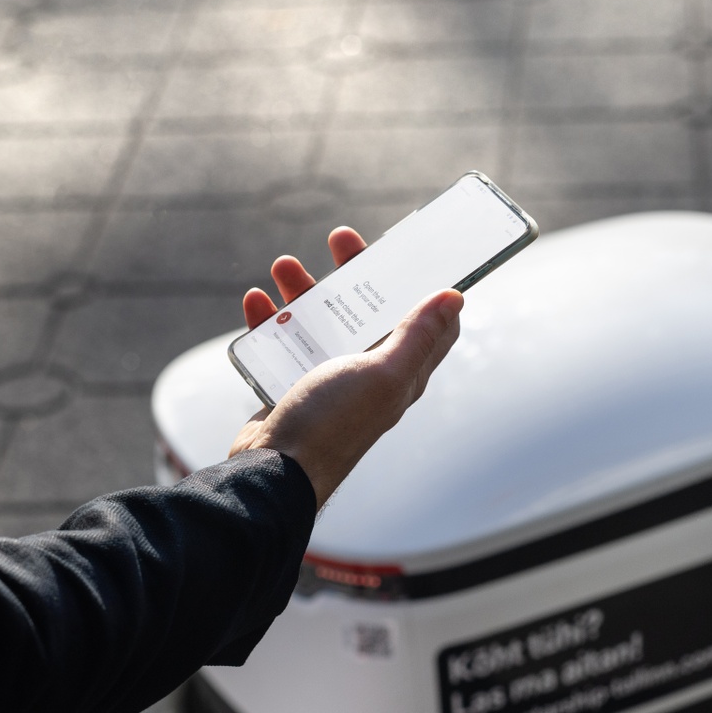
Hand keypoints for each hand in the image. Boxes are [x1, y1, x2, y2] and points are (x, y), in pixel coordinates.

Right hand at [228, 227, 462, 506]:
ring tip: (284, 265)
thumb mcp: (382, 374)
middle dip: (354, 273)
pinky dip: (270, 321)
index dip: (423, 287)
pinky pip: (282, 345)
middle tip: (339, 239)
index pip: (425, 324)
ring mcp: (326, 382)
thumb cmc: (331, 424)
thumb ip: (417, 336)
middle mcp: (366, 376)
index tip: (410, 253)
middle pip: (367, 312)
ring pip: (320, 322)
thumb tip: (455, 298)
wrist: (272, 473)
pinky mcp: (289, 389)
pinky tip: (257, 302)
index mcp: (398, 373)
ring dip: (305, 291)